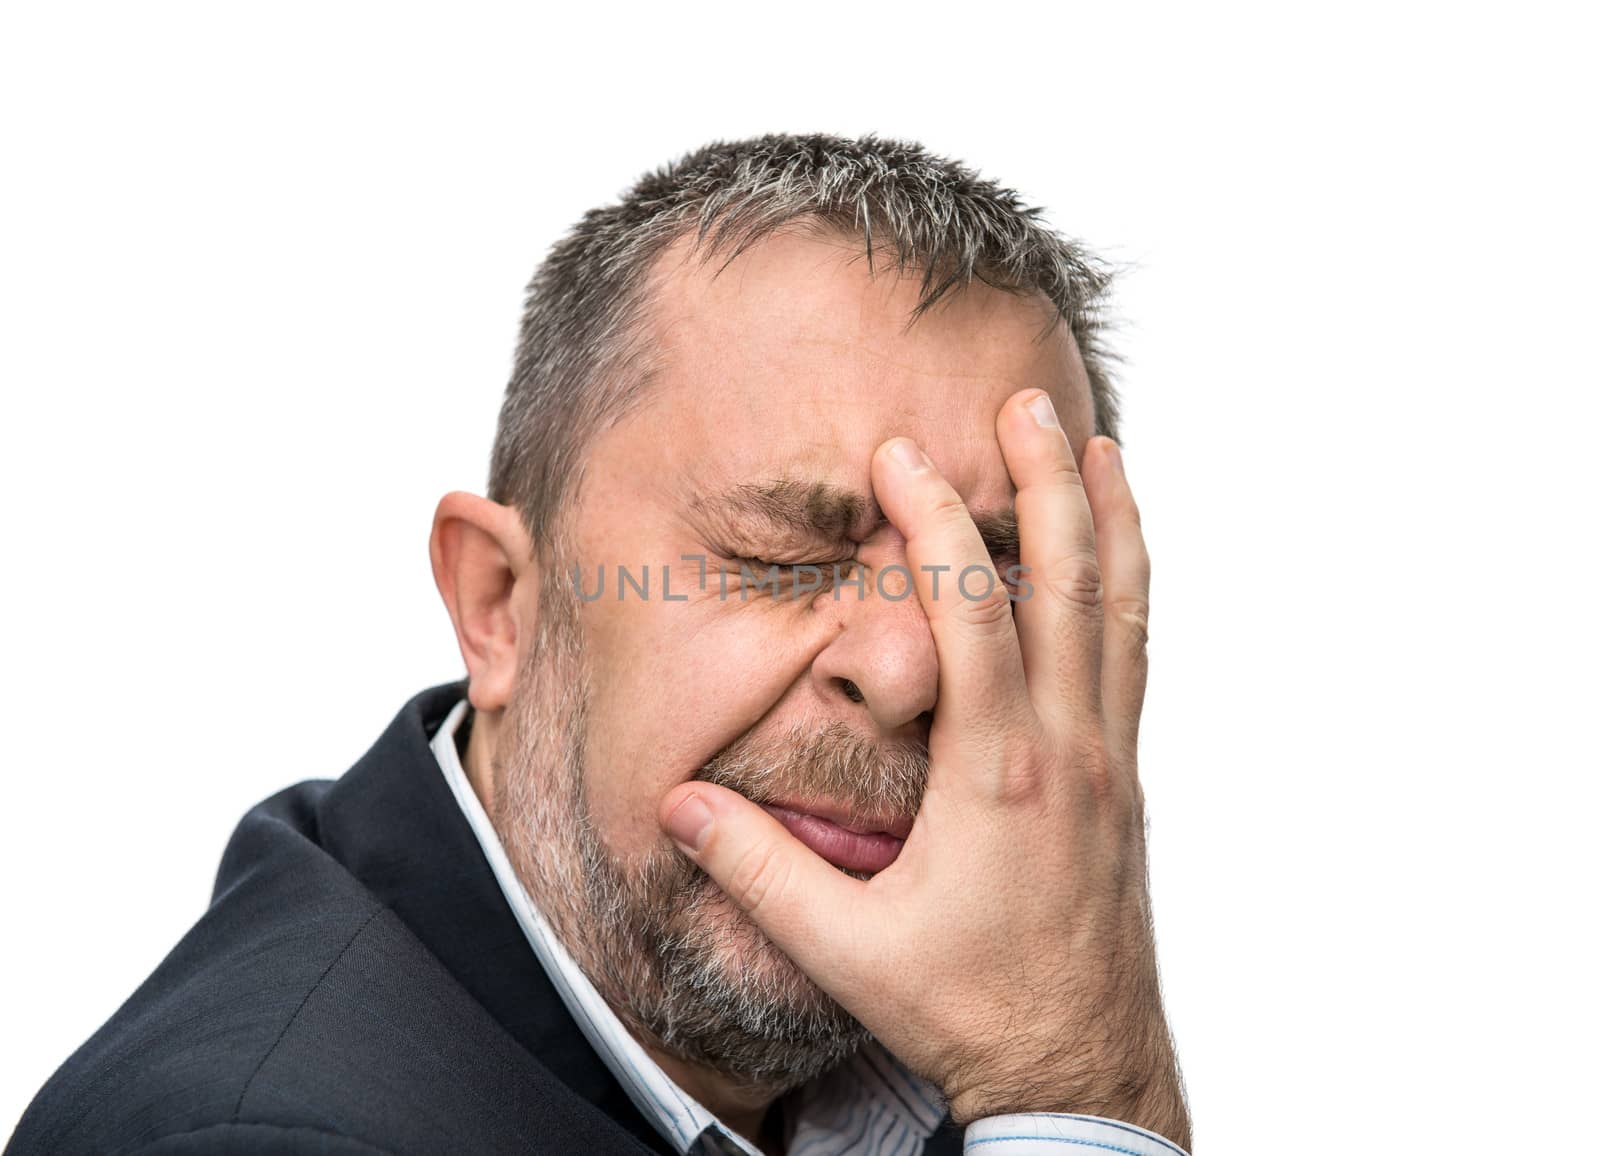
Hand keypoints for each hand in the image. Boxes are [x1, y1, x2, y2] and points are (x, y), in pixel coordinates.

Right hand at [658, 389, 1188, 1146]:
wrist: (1079, 1067)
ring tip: (1099, 447)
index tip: (902, 454)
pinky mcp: (1122, 779)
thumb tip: (679, 806)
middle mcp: (1067, 750)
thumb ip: (758, 870)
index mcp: (997, 775)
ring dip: (1110, 522)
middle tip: (1026, 402)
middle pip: (1071, 584)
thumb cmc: (970, 1008)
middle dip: (1047, 482)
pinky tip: (1117, 558)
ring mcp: (1107, 761)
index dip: (936, 524)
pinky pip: (1134, 657)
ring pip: (1122, 612)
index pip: (973, 616)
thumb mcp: (847, 949)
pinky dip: (1128, 587)